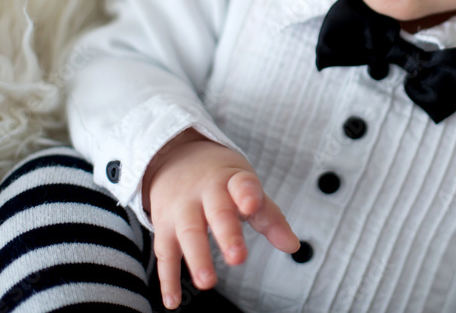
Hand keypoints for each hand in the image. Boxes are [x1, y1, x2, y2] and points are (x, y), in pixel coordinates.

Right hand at [143, 129, 299, 308]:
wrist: (175, 157)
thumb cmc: (220, 179)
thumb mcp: (246, 187)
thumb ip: (269, 217)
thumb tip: (292, 246)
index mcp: (231, 180)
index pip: (242, 183)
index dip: (247, 194)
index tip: (251, 205)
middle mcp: (205, 192)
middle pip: (217, 212)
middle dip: (227, 234)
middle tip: (237, 257)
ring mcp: (182, 208)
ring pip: (189, 232)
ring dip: (197, 258)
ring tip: (207, 282)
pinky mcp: (164, 226)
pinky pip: (165, 253)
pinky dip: (168, 278)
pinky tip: (173, 300)